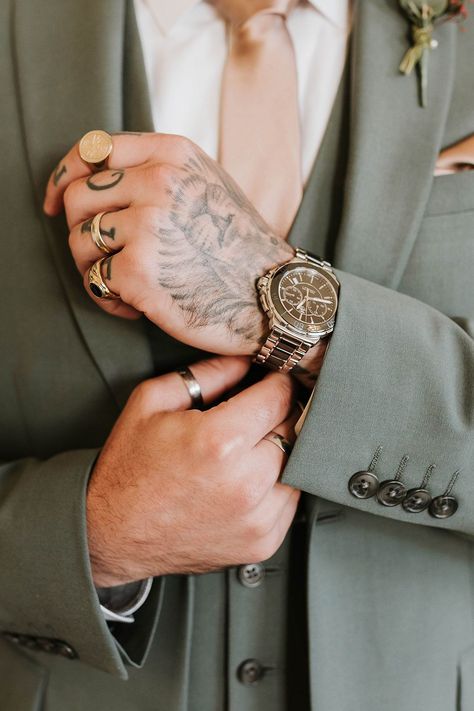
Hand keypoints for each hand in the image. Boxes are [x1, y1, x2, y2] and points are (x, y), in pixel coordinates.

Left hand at [43, 133, 294, 354]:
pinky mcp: (138, 271)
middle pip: (78, 198)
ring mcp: (147, 226)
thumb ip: (157, 171)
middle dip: (81, 231)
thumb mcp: (208, 185)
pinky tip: (136, 308)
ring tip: (126, 286)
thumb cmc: (239, 247)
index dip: (65, 176)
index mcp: (174, 155)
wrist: (273, 296)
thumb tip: (92, 177)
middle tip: (106, 258)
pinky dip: (108, 300)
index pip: (95, 150)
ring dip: (94, 269)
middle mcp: (159, 183)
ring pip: (79, 242)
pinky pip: (94, 281)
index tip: (55, 202)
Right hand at [86, 355, 300, 586]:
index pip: (280, 396)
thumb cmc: (128, 470)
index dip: (277, 382)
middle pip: (295, 429)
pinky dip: (276, 486)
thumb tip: (245, 361)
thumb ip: (206, 374)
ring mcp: (257, 519)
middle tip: (256, 413)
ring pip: (298, 465)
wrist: (110, 534)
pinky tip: (246, 480)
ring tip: (247, 449)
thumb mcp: (152, 401)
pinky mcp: (262, 543)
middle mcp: (245, 483)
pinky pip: (291, 501)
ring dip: (281, 451)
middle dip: (279, 413)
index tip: (271, 381)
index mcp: (219, 441)